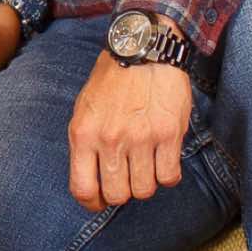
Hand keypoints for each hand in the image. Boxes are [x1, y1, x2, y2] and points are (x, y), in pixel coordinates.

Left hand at [66, 37, 192, 211]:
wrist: (143, 47)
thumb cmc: (112, 78)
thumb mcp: (85, 107)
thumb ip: (86, 142)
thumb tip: (93, 177)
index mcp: (84, 133)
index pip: (82, 189)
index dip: (92, 203)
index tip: (100, 200)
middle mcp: (110, 139)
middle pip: (117, 195)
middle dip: (123, 193)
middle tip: (127, 178)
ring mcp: (141, 138)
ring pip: (144, 190)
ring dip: (146, 183)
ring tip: (146, 166)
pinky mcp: (168, 134)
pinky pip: (169, 177)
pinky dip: (167, 175)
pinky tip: (164, 160)